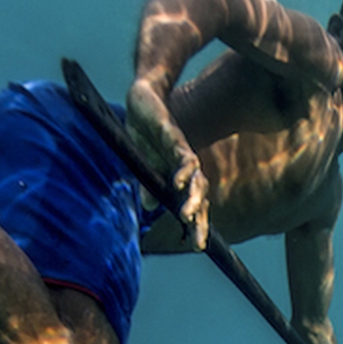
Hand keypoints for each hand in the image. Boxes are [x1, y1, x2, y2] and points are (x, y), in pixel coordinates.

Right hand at [126, 77, 208, 249]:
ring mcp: (181, 150)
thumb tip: (150, 206)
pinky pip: (181, 154)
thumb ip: (148, 184)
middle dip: (199, 220)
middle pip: (199, 196)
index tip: (197, 246)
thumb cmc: (146, 131)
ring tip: (187, 216)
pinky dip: (181, 169)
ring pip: (194, 178)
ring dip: (192, 198)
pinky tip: (179, 182)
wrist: (143, 97)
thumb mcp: (144, 162)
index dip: (197, 224)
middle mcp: (185, 165)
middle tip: (198, 242)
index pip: (193, 203)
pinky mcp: (173, 134)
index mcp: (178, 175)